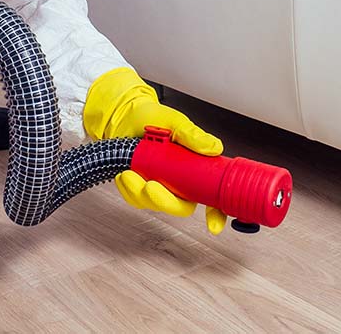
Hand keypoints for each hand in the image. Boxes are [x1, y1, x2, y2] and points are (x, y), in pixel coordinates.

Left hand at [83, 68, 228, 233]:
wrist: (124, 116)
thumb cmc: (151, 119)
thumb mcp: (175, 122)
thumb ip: (193, 135)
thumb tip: (213, 147)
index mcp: (194, 169)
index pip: (212, 197)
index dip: (217, 214)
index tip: (214, 224)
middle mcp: (179, 182)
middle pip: (181, 207)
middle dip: (165, 201)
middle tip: (152, 187)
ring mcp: (160, 186)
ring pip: (155, 204)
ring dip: (140, 193)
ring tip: (130, 174)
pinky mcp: (140, 189)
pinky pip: (136, 199)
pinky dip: (128, 189)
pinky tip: (125, 174)